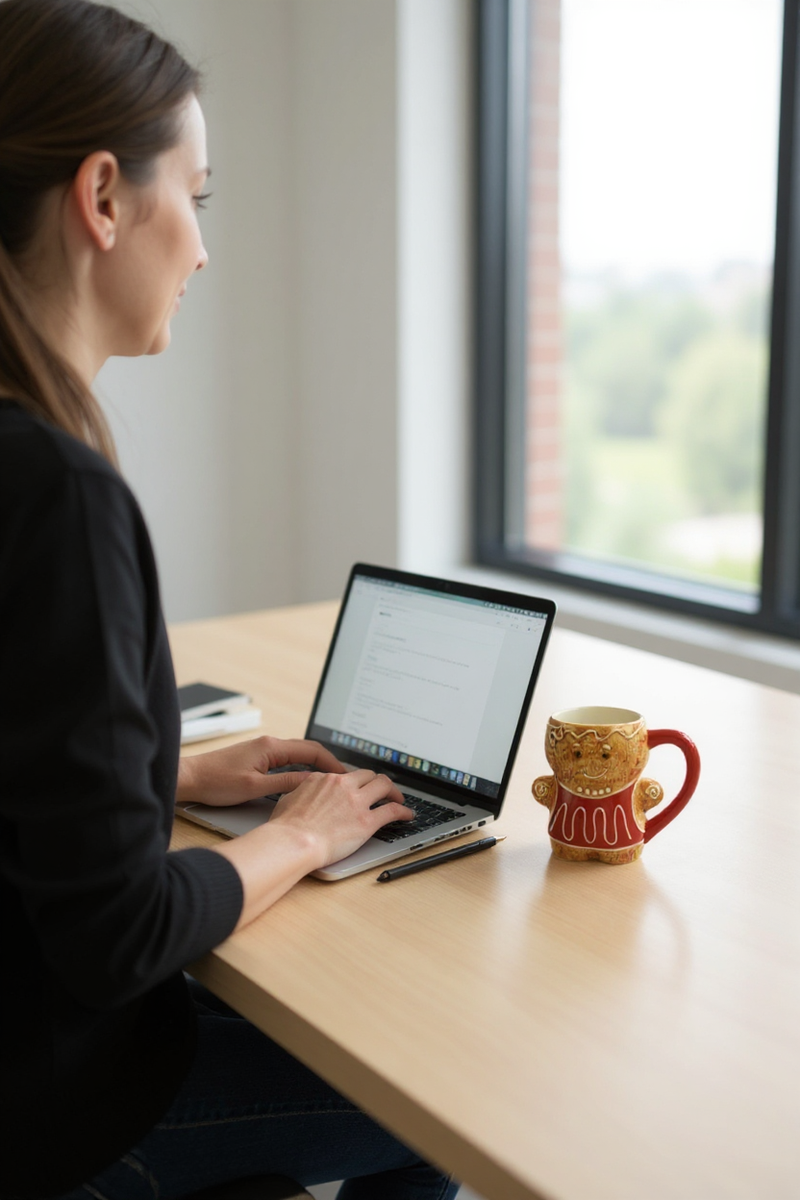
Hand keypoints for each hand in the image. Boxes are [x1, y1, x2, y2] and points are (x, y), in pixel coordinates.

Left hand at [176, 735, 345, 807]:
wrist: (190, 778)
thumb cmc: (216, 782)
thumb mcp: (255, 787)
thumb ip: (285, 783)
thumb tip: (311, 781)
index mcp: (271, 747)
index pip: (311, 750)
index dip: (331, 763)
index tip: (345, 775)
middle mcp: (269, 744)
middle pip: (307, 749)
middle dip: (328, 762)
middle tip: (344, 778)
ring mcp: (263, 750)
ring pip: (297, 754)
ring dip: (315, 765)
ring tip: (329, 781)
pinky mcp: (257, 758)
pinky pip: (286, 759)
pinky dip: (300, 767)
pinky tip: (305, 780)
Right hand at [269, 768, 413, 867]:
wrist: (294, 841)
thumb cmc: (286, 827)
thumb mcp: (288, 798)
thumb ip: (302, 792)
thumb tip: (304, 792)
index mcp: (324, 779)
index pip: (346, 775)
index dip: (354, 782)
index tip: (358, 788)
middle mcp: (343, 785)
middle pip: (368, 775)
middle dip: (377, 782)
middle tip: (382, 790)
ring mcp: (357, 801)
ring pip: (384, 785)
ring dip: (394, 791)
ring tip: (398, 798)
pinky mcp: (367, 821)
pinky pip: (392, 810)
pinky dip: (403, 811)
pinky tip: (407, 814)